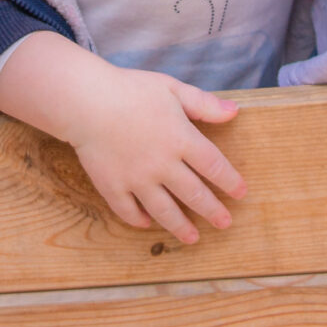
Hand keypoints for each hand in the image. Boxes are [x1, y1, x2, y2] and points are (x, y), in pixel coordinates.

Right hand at [0, 34, 245, 244]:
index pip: (214, 166)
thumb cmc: (130, 89)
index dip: (230, 181)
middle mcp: (163, 165)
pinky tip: (147, 224)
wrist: (86, 100)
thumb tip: (235, 112)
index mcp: (181, 139)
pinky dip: (138, 220)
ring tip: (193, 238)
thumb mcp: (172, 89)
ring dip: (181, 226)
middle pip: (194, 194)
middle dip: (213, 211)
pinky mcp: (113, 187)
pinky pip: (128, 211)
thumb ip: (204, 104)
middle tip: (224, 223)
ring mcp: (137, 179)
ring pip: (164, 211)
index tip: (241, 193)